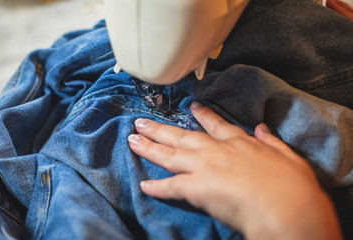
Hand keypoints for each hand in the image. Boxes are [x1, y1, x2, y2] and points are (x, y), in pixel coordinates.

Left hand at [128, 102, 341, 239]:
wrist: (288, 207)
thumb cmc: (294, 186)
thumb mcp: (288, 157)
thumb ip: (272, 142)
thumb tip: (263, 128)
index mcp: (240, 143)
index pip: (217, 125)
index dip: (202, 115)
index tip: (191, 107)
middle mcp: (218, 151)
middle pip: (183, 136)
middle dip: (160, 129)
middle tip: (142, 122)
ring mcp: (206, 168)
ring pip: (171, 155)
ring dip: (150, 148)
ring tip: (132, 140)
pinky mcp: (198, 189)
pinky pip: (172, 187)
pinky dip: (158, 187)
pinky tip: (144, 186)